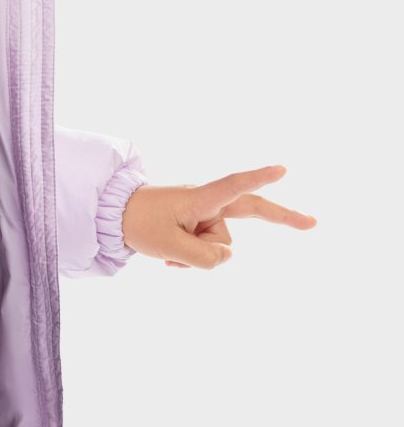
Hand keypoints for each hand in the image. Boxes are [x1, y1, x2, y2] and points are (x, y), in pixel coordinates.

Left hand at [120, 164, 316, 268]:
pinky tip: (170, 256)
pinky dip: (190, 257)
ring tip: (168, 248)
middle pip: (251, 211)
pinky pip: (206, 250)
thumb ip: (204, 258)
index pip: (234, 186)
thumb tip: (229, 258)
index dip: (258, 179)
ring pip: (218, 246)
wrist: (114, 218)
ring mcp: (205, 214)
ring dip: (195, 255)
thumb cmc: (138, 224)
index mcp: (200, 198)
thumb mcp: (169, 247)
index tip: (282, 169)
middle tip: (312, 223)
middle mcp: (208, 203)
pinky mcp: (198, 224)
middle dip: (281, 218)